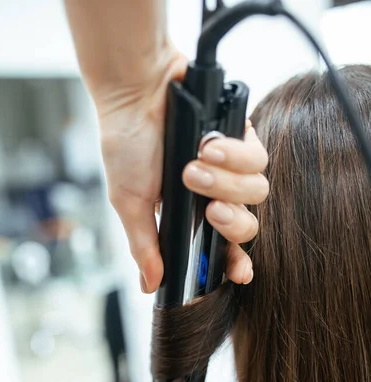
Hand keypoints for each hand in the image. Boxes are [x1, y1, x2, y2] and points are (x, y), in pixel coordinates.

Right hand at [96, 41, 267, 291]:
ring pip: (257, 193)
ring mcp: (230, 166)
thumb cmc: (126, 146)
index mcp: (190, 216)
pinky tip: (208, 144)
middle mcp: (215, 194)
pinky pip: (258, 158)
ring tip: (193, 167)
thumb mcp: (129, 203)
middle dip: (232, 223)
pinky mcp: (241, 136)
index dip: (236, 263)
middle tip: (209, 209)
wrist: (132, 92)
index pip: (223, 248)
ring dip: (226, 183)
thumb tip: (150, 285)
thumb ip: (144, 245)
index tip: (240, 273)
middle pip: (249, 226)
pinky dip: (235, 155)